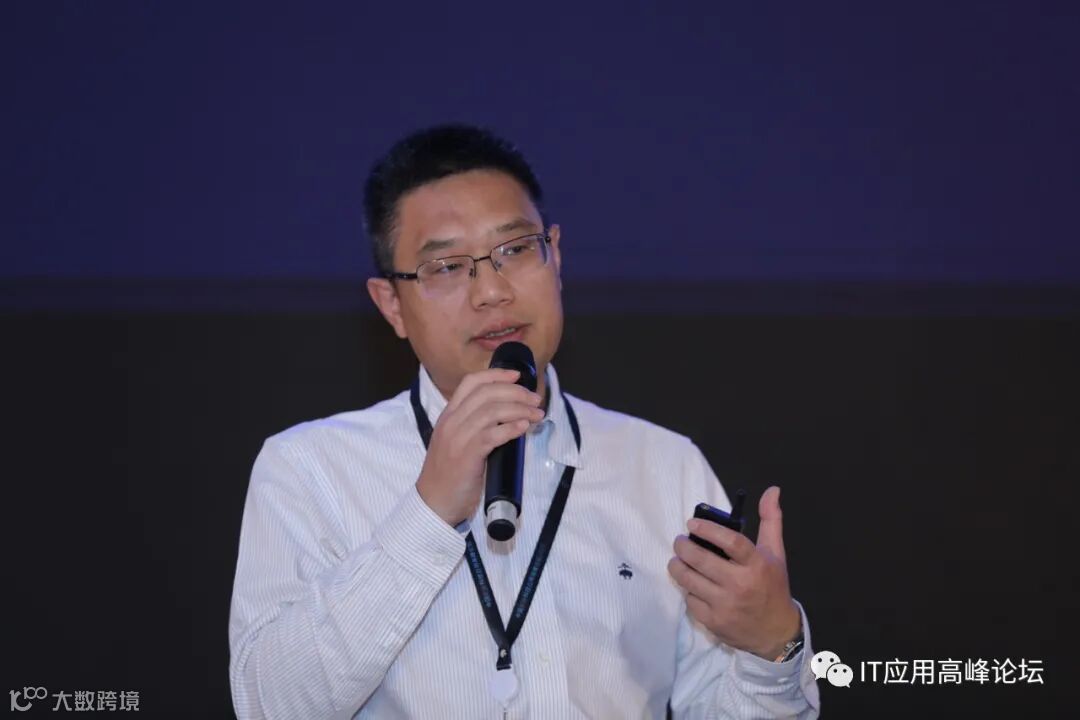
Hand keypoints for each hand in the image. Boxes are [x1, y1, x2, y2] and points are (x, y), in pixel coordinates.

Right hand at [416, 368, 544, 526]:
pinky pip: (493, 434)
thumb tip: (508, 415)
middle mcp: (451, 422)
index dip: (496, 374)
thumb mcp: (456, 441)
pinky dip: (512, 428)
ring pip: (492, 411)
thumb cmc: (449, 474)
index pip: (471, 383)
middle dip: (516, 392)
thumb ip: (474, 426)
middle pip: (487, 393)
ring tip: (537, 414)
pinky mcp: (467, 455)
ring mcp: (458, 437)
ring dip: (520, 409)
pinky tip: (524, 427)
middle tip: (535, 398)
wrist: (434, 502)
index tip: (517, 375)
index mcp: (448, 415)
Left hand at [668, 486, 800, 659]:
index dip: (708, 529)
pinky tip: (691, 585)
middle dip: (683, 547)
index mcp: (757, 565)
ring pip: (689, 580)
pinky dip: (687, 591)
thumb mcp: (776, 553)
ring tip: (677, 560)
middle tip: (679, 541)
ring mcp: (725, 605)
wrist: (775, 633)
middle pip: (702, 560)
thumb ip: (771, 520)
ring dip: (678, 566)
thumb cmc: (773, 587)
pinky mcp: (714, 622)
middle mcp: (741, 585)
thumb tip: (772, 489)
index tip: (691, 523)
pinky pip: (690, 601)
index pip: (730, 542)